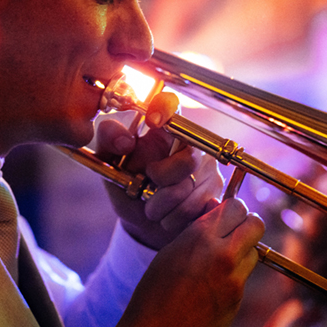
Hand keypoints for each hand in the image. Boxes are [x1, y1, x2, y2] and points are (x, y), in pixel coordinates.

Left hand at [95, 92, 224, 248]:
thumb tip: (124, 139)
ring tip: (151, 207)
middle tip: (146, 185)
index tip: (152, 121)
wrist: (144, 222)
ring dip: (162, 205)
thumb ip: (109, 142)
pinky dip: (175, 217)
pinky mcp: (216, 193)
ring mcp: (209, 168)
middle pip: (188, 159)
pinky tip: (167, 216)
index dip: (165, 108)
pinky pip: (198, 208)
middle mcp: (192, 144)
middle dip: (161, 179)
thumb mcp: (110, 164)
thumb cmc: (129, 186)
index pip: (172, 105)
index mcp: (164, 129)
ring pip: (190, 189)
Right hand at [114, 197, 263, 326]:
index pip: (236, 206)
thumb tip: (215, 208)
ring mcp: (233, 278)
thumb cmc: (155, 292)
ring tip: (221, 260)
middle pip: (255, 224)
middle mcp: (222, 253)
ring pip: (255, 251)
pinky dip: (235, 274)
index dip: (232, 210)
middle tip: (233, 233)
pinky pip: (244, 276)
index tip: (225, 217)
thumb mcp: (170, 252)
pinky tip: (214, 283)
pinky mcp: (237, 299)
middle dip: (247, 225)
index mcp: (200, 236)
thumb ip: (197, 230)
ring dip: (244, 251)